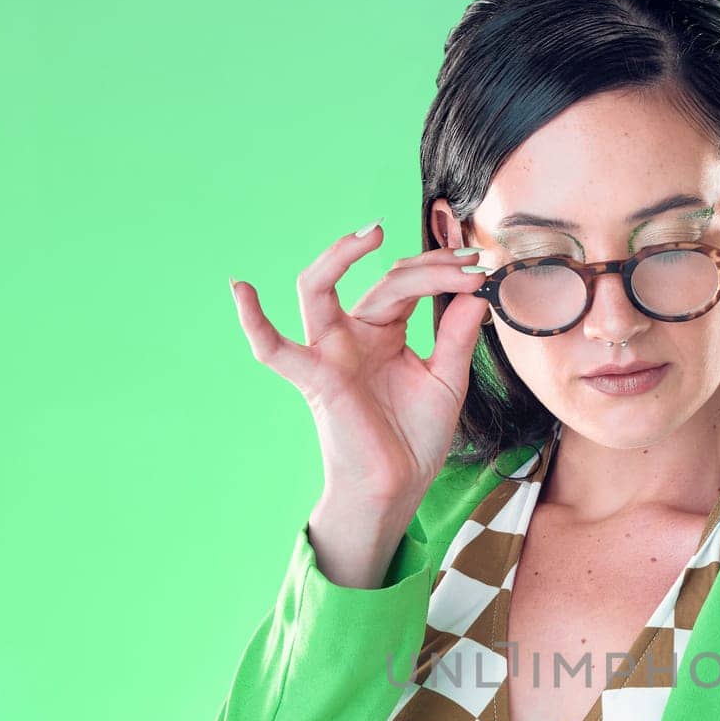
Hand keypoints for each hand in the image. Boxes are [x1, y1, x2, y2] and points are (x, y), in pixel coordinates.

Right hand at [228, 221, 491, 513]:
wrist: (398, 486)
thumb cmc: (415, 438)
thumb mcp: (446, 381)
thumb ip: (456, 337)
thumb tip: (474, 293)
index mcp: (385, 331)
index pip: (408, 285)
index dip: (443, 272)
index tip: (479, 268)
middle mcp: (354, 334)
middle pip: (383, 281)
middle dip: (426, 268)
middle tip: (464, 264)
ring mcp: (331, 353)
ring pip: (317, 289)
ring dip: (340, 257)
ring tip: (372, 234)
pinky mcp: (315, 379)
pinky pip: (274, 349)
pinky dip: (253, 321)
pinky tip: (240, 288)